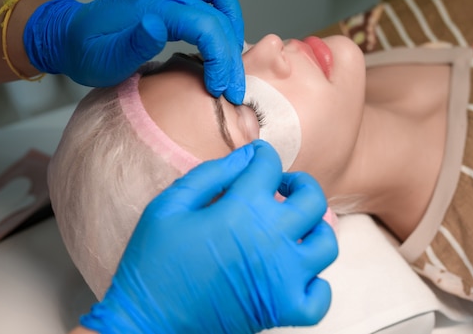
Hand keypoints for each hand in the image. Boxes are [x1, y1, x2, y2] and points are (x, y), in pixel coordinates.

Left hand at [24, 0, 244, 103]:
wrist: (68, 37)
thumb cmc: (87, 53)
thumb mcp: (105, 60)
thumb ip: (133, 45)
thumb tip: (159, 26)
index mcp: (153, 9)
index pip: (206, 26)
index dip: (220, 59)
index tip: (219, 89)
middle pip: (218, 14)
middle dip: (231, 54)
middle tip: (231, 87)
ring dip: (232, 18)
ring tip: (232, 53)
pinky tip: (215, 15)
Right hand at [80, 140, 337, 333]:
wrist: (146, 321)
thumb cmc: (153, 260)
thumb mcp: (170, 205)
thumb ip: (211, 174)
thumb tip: (247, 156)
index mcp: (242, 210)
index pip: (270, 166)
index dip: (262, 155)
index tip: (255, 158)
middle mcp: (271, 240)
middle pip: (312, 199)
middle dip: (299, 183)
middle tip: (282, 187)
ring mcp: (282, 278)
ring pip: (326, 243)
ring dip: (314, 228)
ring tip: (293, 227)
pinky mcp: (282, 310)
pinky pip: (321, 297)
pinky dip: (316, 283)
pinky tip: (296, 273)